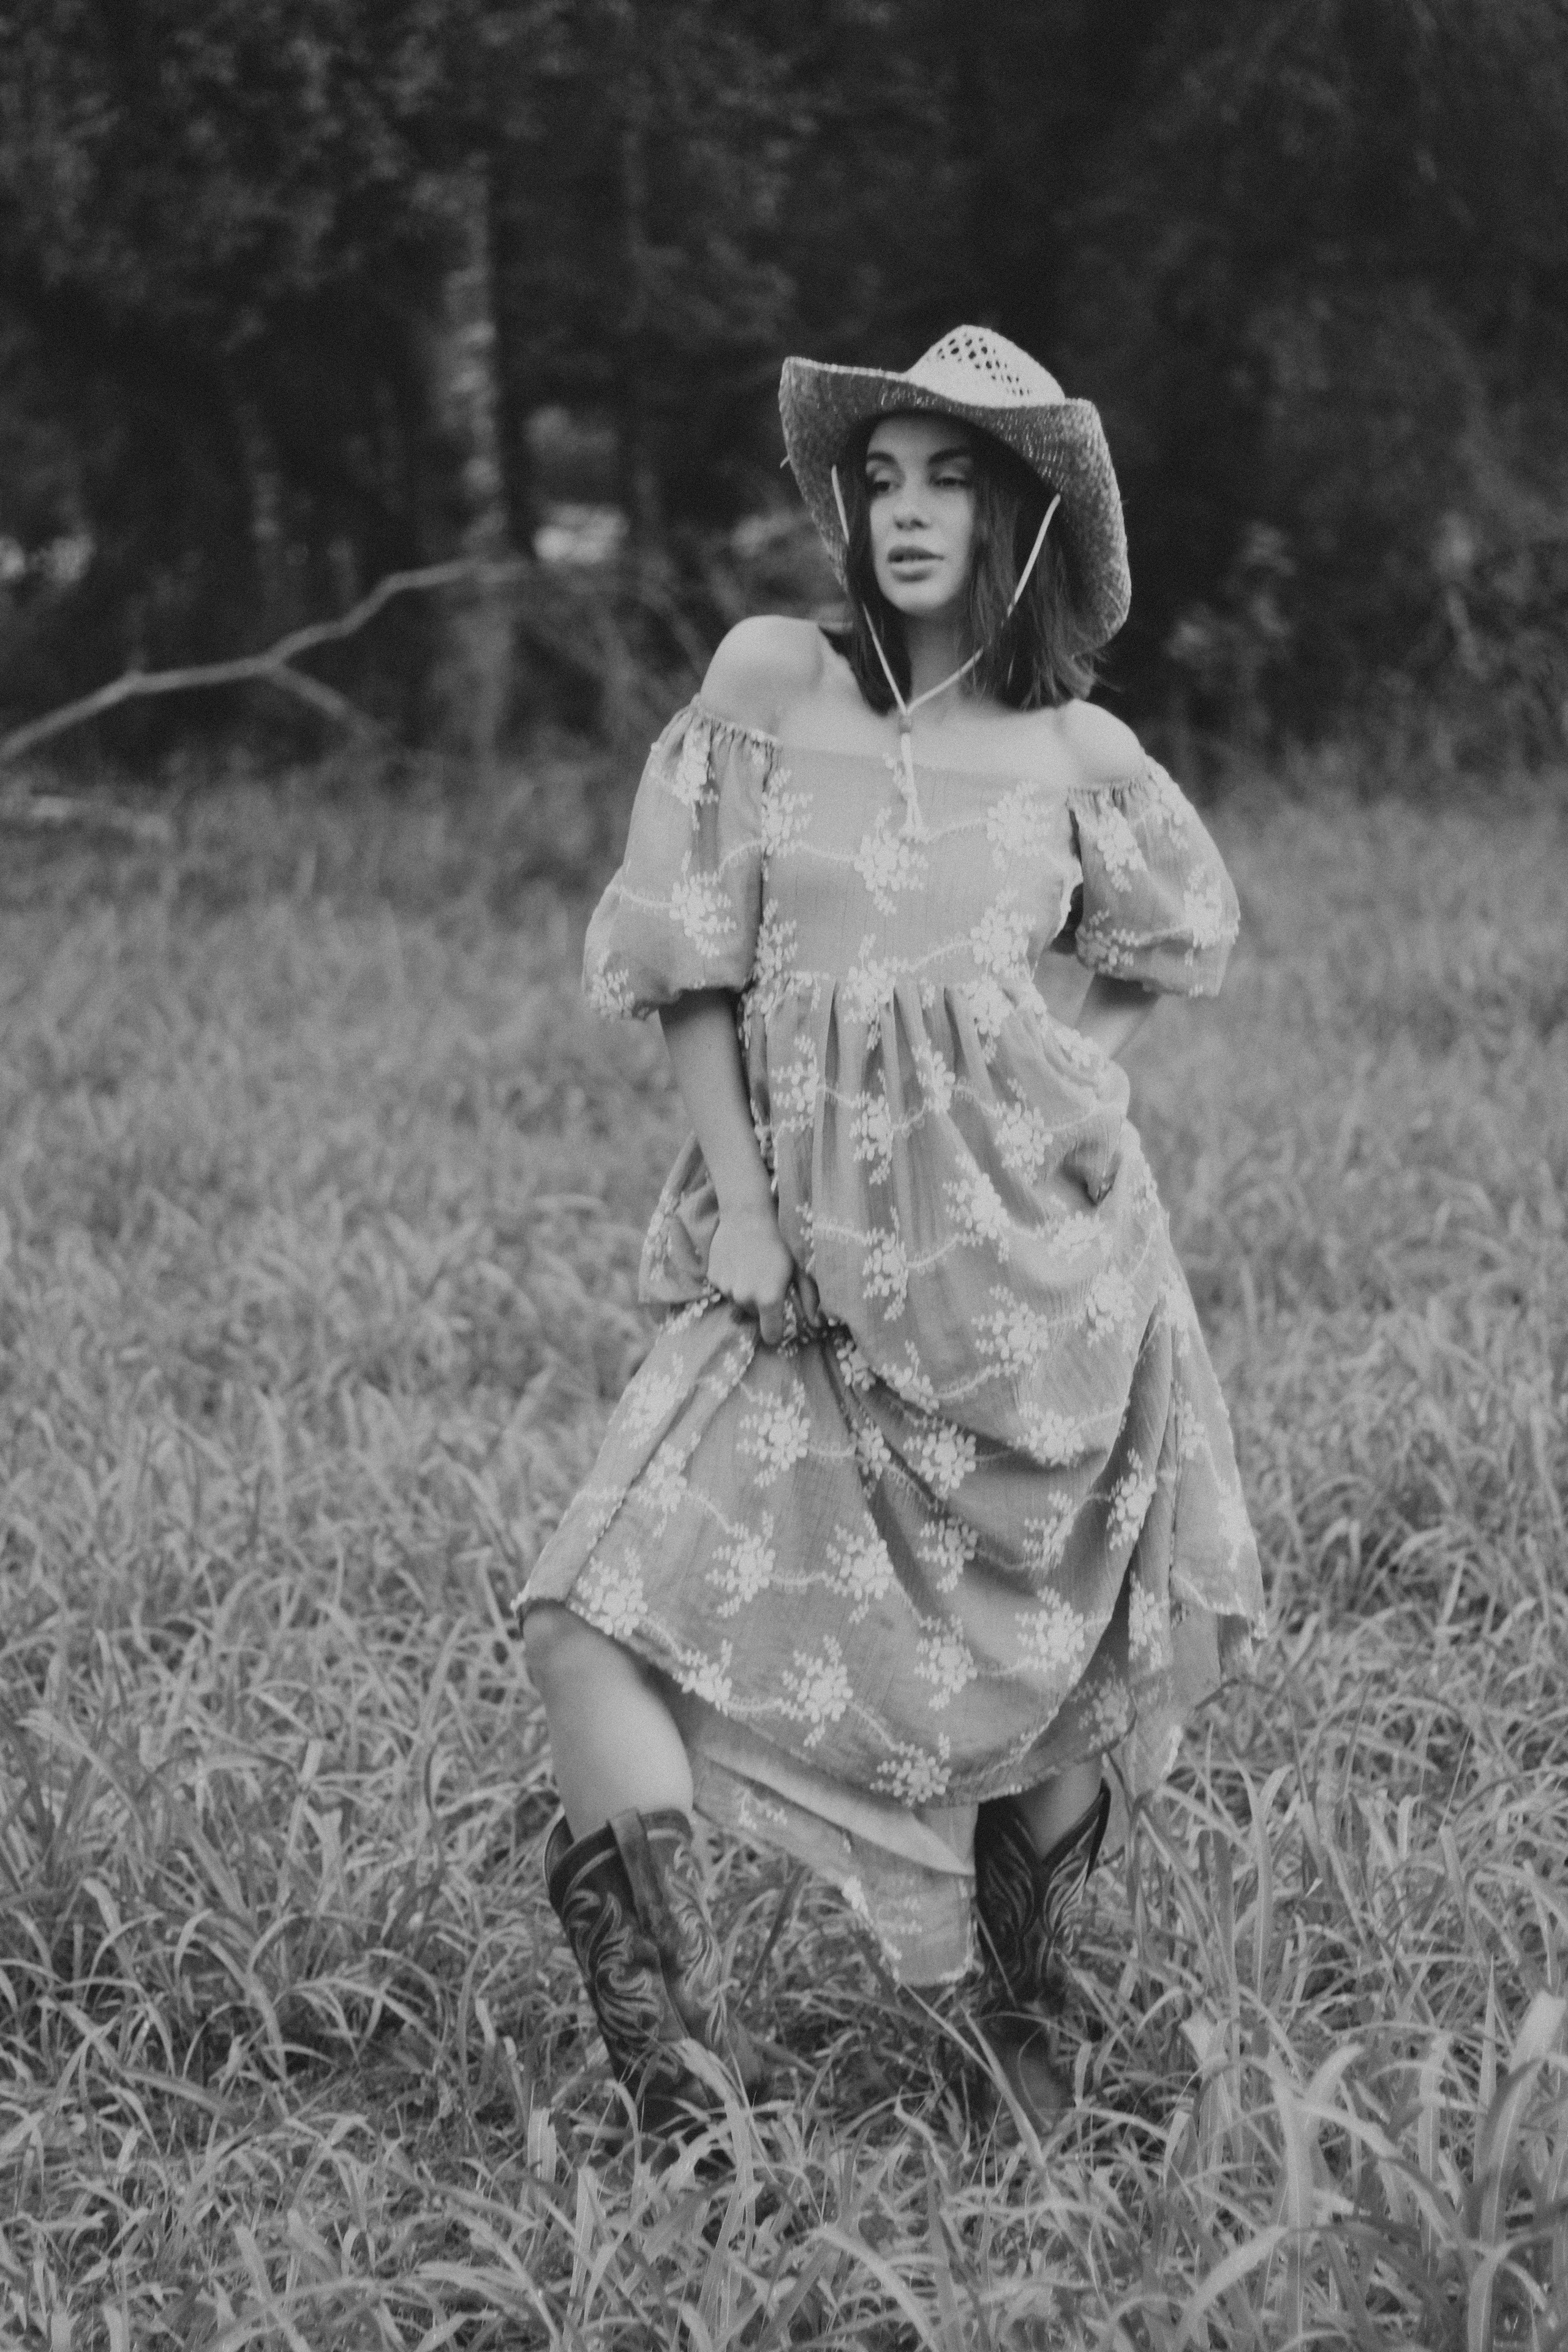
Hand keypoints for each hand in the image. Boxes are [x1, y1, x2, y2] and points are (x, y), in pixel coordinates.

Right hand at [707, 1201, 822, 1347]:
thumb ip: (809, 1298)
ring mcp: (726, 1288)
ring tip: (753, 1268)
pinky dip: (731, 1280)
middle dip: (760, 1305)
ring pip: (738, 1301)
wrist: (748, 1215)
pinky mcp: (713, 1277)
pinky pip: (725, 1288)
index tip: (777, 1323)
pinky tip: (739, 1262)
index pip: (770, 1334)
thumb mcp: (799, 1268)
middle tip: (767, 1281)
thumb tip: (818, 1324)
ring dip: (744, 1292)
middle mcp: (744, 1298)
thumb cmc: (780, 1240)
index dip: (775, 1331)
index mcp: (768, 1299)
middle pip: (753, 1315)